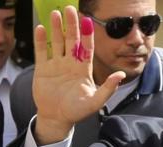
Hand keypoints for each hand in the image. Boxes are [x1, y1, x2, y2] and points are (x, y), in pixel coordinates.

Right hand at [32, 6, 124, 144]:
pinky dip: (40, 41)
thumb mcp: (95, 102)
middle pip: (71, 40)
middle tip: (69, 9)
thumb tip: (121, 75)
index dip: (87, 34)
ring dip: (56, 28)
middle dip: (71, 25)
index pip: (87, 48)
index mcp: (84, 69)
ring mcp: (56, 65)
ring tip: (55, 14)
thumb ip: (108, 88)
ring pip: (56, 42)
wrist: (57, 119)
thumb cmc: (77, 111)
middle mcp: (70, 64)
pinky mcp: (42, 69)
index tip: (87, 20)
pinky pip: (42, 52)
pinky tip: (40, 28)